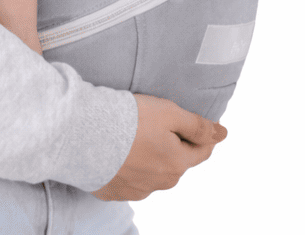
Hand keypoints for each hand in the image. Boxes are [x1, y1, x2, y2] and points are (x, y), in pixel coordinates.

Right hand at [91, 94, 227, 200]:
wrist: (82, 134)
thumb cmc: (126, 119)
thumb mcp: (168, 112)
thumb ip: (197, 125)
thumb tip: (222, 134)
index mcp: (177, 163)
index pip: (201, 150)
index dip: (201, 134)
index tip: (196, 124)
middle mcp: (160, 182)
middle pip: (176, 162)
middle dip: (172, 145)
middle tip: (154, 122)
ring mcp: (137, 190)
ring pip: (153, 172)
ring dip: (149, 156)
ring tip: (132, 135)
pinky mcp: (114, 191)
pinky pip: (129, 179)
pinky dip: (128, 166)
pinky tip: (117, 150)